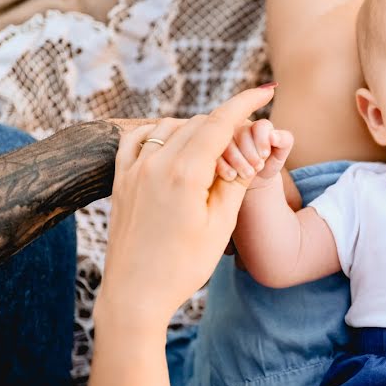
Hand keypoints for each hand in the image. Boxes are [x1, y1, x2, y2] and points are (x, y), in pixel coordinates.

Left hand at [98, 86, 278, 327]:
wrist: (136, 295)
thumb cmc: (184, 265)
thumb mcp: (222, 223)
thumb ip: (237, 180)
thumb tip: (251, 148)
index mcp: (185, 173)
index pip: (220, 123)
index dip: (245, 103)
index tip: (265, 90)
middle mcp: (155, 163)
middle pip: (199, 124)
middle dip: (227, 129)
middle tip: (244, 158)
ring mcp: (133, 169)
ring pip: (172, 127)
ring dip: (197, 132)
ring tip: (214, 161)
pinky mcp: (121, 179)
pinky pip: (139, 139)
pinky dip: (160, 134)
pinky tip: (172, 145)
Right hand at [216, 119, 293, 190]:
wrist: (253, 179)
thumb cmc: (269, 163)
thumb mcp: (280, 154)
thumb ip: (284, 141)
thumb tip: (273, 135)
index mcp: (258, 125)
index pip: (260, 126)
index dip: (263, 141)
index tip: (265, 156)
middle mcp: (239, 126)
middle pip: (241, 133)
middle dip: (250, 152)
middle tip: (257, 167)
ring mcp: (223, 137)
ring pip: (227, 143)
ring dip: (238, 160)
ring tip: (248, 174)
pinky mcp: (212, 149)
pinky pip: (214, 154)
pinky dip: (223, 165)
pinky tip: (231, 176)